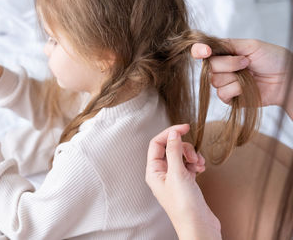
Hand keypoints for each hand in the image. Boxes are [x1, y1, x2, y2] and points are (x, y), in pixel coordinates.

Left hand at [145, 124, 220, 239]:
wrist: (199, 226)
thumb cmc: (184, 206)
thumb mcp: (178, 173)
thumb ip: (174, 150)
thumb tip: (173, 132)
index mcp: (153, 171)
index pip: (157, 143)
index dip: (170, 133)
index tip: (185, 127)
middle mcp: (161, 174)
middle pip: (170, 148)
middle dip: (184, 148)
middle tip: (193, 157)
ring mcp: (173, 178)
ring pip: (181, 156)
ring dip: (192, 156)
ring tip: (199, 165)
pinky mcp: (185, 182)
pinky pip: (189, 164)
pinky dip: (196, 163)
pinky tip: (201, 169)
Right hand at [191, 40, 289, 106]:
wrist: (286, 79)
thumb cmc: (273, 59)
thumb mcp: (250, 45)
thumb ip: (227, 44)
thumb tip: (207, 46)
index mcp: (224, 53)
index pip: (202, 51)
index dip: (199, 51)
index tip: (205, 51)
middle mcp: (221, 68)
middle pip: (209, 67)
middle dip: (228, 64)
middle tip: (246, 63)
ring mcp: (224, 83)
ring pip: (215, 81)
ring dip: (235, 77)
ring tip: (250, 75)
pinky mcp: (229, 98)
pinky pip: (222, 94)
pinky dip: (236, 89)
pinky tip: (247, 87)